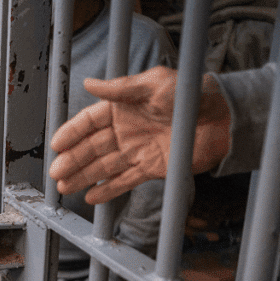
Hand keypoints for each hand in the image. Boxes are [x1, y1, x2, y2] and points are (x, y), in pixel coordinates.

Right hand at [48, 66, 230, 204]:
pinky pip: (125, 181)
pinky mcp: (151, 168)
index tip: (56, 145)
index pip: (89, 122)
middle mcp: (125, 131)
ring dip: (84, 177)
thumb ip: (119, 88)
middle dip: (72, 160)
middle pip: (92, 148)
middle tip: (56, 172)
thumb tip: (89, 83)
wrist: (223, 117)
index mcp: (122, 108)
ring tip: (65, 187)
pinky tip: (91, 197)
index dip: (72, 133)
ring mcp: (137, 151)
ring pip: (104, 166)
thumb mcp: (154, 83)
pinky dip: (109, 190)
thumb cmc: (191, 93)